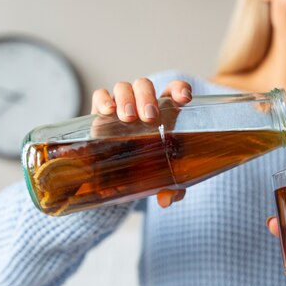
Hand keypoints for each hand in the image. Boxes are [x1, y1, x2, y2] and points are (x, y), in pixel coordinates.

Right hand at [91, 77, 192, 207]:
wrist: (118, 175)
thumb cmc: (148, 168)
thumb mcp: (163, 179)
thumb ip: (172, 189)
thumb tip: (167, 199)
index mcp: (165, 113)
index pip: (174, 90)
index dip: (180, 89)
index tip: (184, 99)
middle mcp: (142, 104)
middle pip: (145, 86)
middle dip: (147, 97)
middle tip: (149, 117)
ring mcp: (121, 106)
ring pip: (124, 87)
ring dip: (127, 98)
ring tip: (128, 118)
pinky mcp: (100, 113)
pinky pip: (100, 95)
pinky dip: (103, 99)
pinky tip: (107, 111)